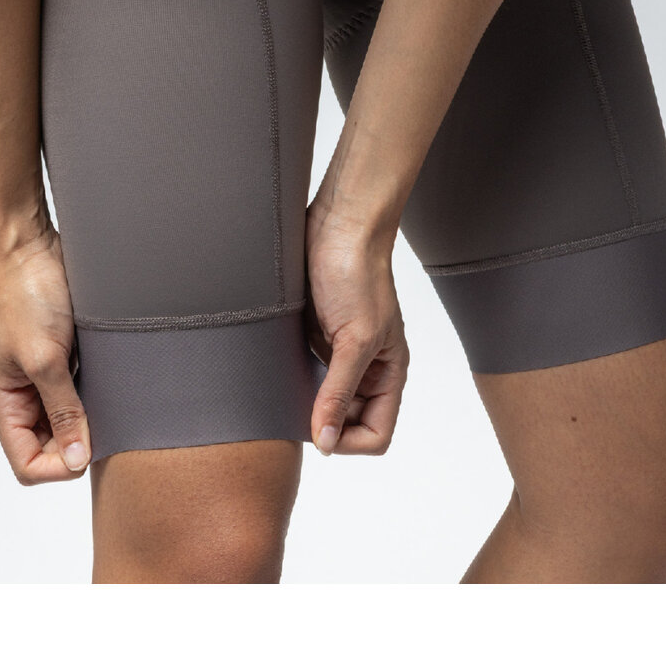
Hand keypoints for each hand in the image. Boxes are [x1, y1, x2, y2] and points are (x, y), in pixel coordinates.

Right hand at [0, 224, 91, 482]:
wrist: (27, 244)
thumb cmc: (24, 295)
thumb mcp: (45, 358)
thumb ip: (63, 409)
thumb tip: (76, 460)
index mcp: (4, 402)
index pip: (27, 463)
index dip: (60, 466)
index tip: (91, 445)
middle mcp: (21, 393)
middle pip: (51, 445)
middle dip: (81, 440)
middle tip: (111, 419)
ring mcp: (42, 372)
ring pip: (70, 415)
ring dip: (93, 412)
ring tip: (114, 395)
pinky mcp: (63, 351)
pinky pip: (82, 386)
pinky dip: (98, 387)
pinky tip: (115, 375)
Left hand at [303, 193, 409, 456]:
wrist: (339, 225)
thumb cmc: (358, 274)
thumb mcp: (354, 340)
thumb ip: (338, 392)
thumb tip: (324, 441)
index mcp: (388, 373)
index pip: (376, 434)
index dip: (347, 440)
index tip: (317, 424)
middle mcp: (366, 369)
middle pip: (346, 424)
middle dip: (322, 422)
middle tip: (294, 404)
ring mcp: (338, 354)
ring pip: (321, 401)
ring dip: (303, 402)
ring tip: (285, 385)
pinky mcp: (315, 338)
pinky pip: (303, 375)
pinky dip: (291, 380)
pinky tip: (277, 368)